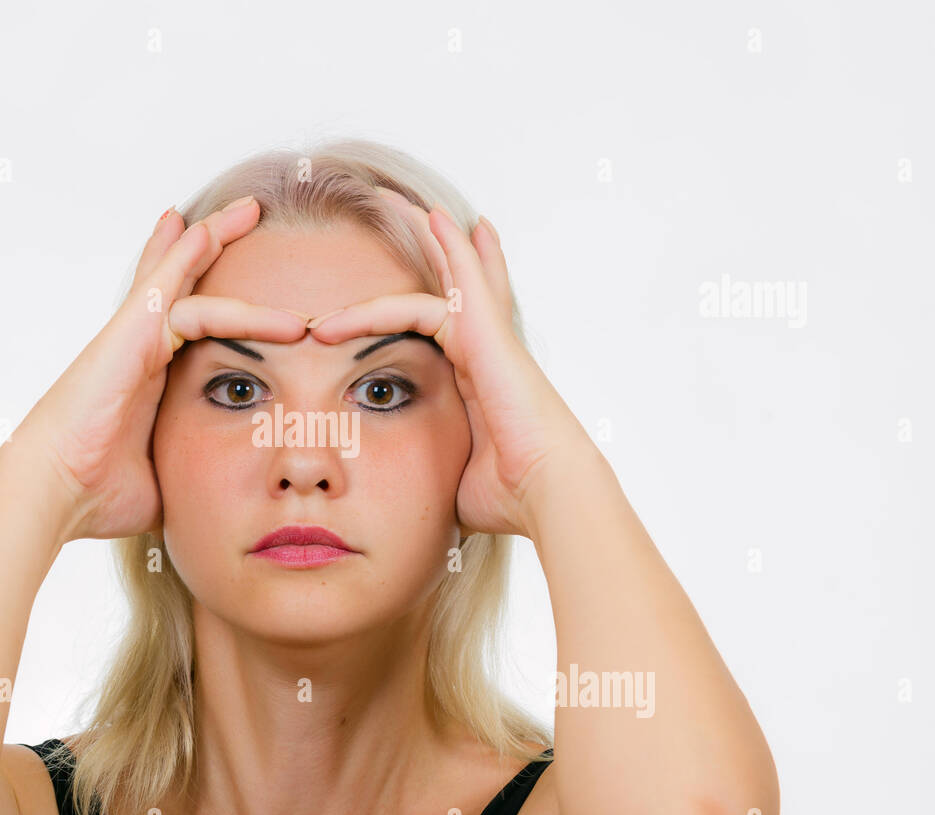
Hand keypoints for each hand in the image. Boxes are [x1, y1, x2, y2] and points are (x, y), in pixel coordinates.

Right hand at [14, 197, 308, 541]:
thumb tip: (221, 490)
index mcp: (146, 376)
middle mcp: (138, 347)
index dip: (201, 287)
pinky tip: (212, 229)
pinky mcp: (127, 335)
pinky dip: (188, 254)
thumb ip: (193, 467)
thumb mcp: (167, 477)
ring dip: (216, 240)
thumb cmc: (98, 493)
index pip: (183, 318)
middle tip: (247, 211)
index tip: (221, 262)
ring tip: (252, 210)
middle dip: (211, 243)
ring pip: (180, 273)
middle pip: (179, 278)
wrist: (56, 492)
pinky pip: (165, 283)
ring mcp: (131, 337)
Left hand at [306, 188, 599, 539]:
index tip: (387, 298)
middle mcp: (487, 351)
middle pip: (458, 284)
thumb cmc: (509, 496)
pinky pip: (463, 277)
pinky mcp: (489, 335)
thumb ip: (428, 468)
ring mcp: (491, 339)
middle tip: (406, 210)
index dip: (413, 308)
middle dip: (433, 247)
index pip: (443, 328)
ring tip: (387, 199)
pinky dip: (447, 244)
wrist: (546, 492)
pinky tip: (426, 215)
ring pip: (454, 272)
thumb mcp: (450, 476)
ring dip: (423, 235)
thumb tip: (403, 493)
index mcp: (478, 380)